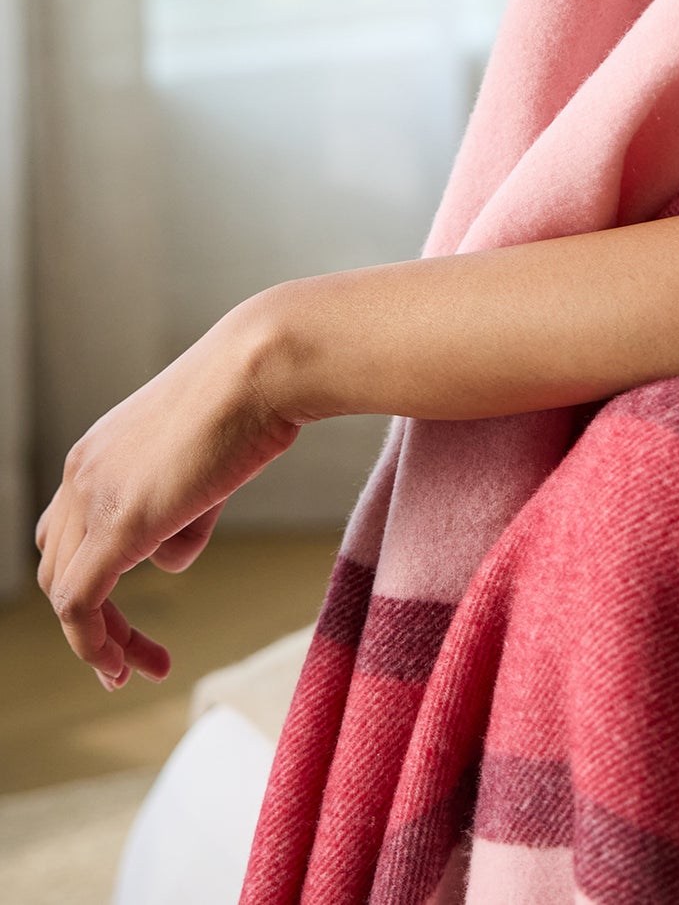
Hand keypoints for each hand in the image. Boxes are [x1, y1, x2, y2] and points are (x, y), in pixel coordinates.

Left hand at [35, 302, 299, 689]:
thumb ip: (180, 511)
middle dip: (92, 618)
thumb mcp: (207, 460)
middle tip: (132, 657)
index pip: (67, 532)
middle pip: (59, 566)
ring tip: (135, 668)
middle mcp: (81, 472)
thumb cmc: (253, 397)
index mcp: (98, 451)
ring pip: (65, 591)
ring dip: (98, 639)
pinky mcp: (118, 524)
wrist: (265, 365)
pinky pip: (78, 604)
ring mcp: (93, 496)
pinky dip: (93, 644)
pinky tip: (121, 667)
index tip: (124, 615)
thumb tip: (167, 559)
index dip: (90, 581)